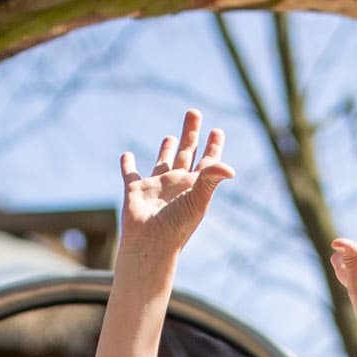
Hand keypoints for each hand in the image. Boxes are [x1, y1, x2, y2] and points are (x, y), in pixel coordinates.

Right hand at [117, 109, 234, 266]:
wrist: (149, 245)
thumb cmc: (176, 226)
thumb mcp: (197, 200)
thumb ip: (211, 180)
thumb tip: (230, 170)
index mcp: (194, 186)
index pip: (207, 162)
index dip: (213, 146)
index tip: (217, 130)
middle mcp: (177, 184)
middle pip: (187, 152)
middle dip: (191, 134)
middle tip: (194, 112)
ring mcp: (156, 186)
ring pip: (163, 161)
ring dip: (166, 149)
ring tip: (170, 137)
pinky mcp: (135, 190)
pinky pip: (130, 173)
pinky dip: (127, 164)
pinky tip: (127, 155)